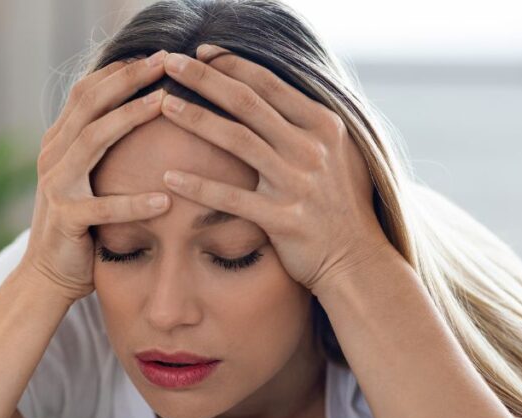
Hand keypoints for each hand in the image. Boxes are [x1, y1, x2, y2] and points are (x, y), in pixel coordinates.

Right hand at [20, 50, 172, 302]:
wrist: (46, 276)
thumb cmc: (80, 226)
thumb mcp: (87, 178)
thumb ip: (102, 148)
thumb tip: (143, 112)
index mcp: (59, 142)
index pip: (87, 91)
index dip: (119, 70)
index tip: (156, 55)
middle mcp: (53, 156)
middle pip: (89, 102)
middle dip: (128, 78)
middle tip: (164, 61)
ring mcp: (56, 185)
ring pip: (93, 139)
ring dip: (130, 117)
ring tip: (166, 103)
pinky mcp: (66, 220)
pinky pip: (103, 207)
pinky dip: (134, 203)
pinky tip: (165, 201)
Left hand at [157, 45, 394, 292]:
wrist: (358, 260)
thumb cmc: (341, 206)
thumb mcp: (339, 152)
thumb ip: (308, 123)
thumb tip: (276, 93)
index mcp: (324, 125)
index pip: (269, 84)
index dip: (231, 64)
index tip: (201, 53)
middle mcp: (311, 148)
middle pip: (248, 102)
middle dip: (205, 78)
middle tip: (169, 63)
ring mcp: (297, 183)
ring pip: (237, 140)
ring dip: (196, 119)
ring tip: (163, 106)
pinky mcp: (282, 219)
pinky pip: (231, 198)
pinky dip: (198, 186)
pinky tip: (168, 177)